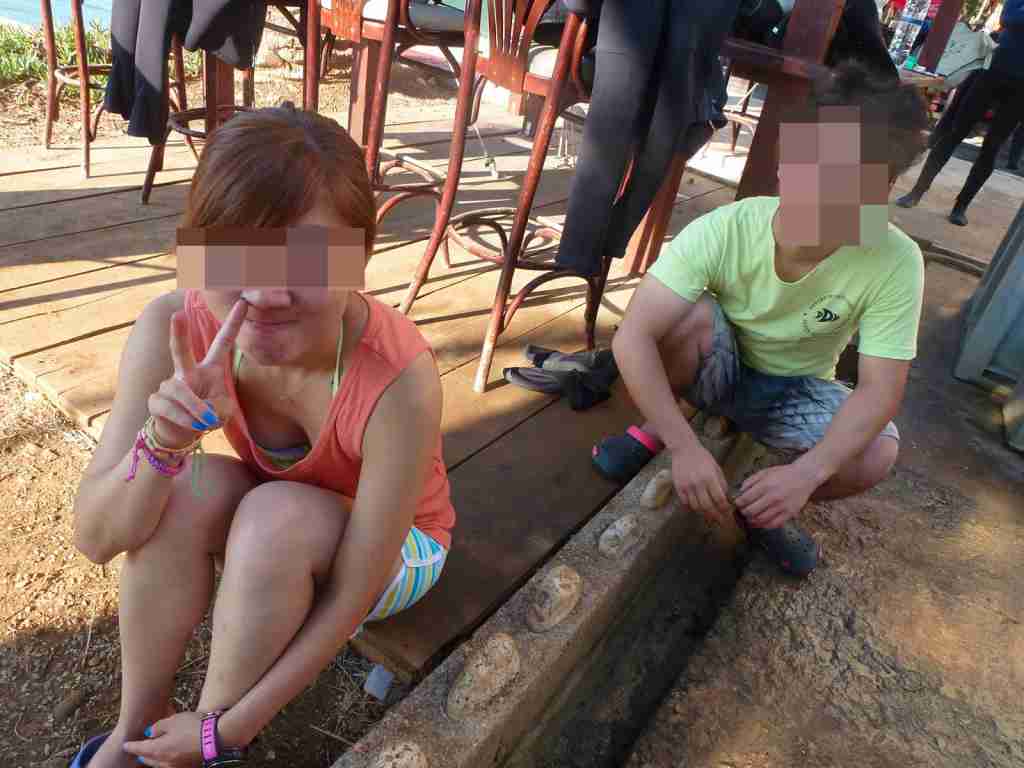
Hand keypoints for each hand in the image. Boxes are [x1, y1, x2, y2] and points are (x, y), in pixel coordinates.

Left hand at [122, 712, 203, 767]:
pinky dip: (166, 760)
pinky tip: (169, 754)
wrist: (216, 737)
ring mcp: (177, 766)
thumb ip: (158, 727)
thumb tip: (151, 733)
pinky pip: (171, 764)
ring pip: (159, 764)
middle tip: (138, 750)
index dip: (132, 746)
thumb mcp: (173, 720)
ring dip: (154, 758)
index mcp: (158, 749)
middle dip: (143, 754)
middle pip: (148, 759)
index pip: (140, 749)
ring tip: (153, 753)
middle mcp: (165, 761)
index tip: (125, 745)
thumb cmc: (193, 726)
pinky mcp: (188, 766)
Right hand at [148, 299, 247, 449]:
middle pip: (180, 350)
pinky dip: (185, 420)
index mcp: (211, 368)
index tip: (243, 303)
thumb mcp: (224, 412)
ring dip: (196, 410)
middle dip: (178, 333)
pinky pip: (171, 408)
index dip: (232, 323)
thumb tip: (202, 409)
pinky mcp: (156, 400)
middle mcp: (187, 371)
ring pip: (181, 391)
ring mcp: (169, 384)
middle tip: (178, 314)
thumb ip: (220, 408)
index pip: (223, 342)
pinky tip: (192, 426)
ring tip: (205, 422)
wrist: (181, 433)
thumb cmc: (206, 415)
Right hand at [671, 442, 731, 520]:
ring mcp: (687, 486)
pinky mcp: (678, 487)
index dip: (725, 509)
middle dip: (716, 517)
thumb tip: (725, 498)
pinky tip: (698, 509)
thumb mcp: (717, 468)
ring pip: (696, 507)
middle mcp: (698, 483)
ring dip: (704, 514)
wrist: (684, 449)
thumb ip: (721, 483)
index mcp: (710, 477)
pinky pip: (686, 503)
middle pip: (708, 506)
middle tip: (722, 522)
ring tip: (711, 517)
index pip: (719, 499)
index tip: (729, 514)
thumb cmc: (703, 457)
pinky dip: (692, 508)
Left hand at [734, 463, 819, 528]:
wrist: (804, 477)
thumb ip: (750, 481)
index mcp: (766, 485)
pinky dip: (764, 525)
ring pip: (761, 520)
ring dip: (751, 521)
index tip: (737, 503)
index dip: (738, 503)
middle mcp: (773, 497)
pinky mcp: (789, 514)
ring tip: (748, 518)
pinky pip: (773, 524)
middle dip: (743, 513)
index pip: (745, 499)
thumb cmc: (783, 474)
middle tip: (741, 511)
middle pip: (751, 511)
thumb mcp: (765, 472)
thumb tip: (739, 492)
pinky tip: (759, 522)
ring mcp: (782, 507)